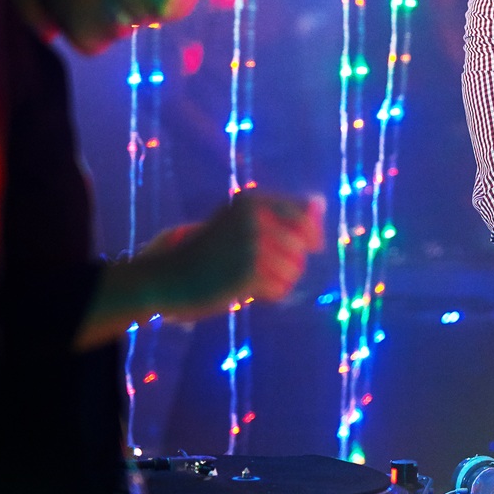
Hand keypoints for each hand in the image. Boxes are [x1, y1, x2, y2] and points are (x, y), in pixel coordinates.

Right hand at [141, 190, 324, 321]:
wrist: (171, 275)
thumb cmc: (212, 248)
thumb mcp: (244, 220)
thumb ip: (284, 211)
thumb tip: (322, 202)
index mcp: (252, 200)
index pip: (305, 214)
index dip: (313, 233)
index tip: (314, 246)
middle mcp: (253, 218)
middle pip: (302, 244)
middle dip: (294, 260)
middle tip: (269, 269)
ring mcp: (250, 245)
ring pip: (295, 268)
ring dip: (284, 279)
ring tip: (260, 280)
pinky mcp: (248, 273)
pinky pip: (282, 287)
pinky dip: (274, 293)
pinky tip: (256, 291)